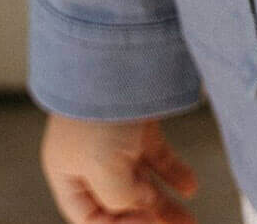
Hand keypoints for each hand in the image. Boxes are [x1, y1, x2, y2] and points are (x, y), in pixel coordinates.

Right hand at [40, 112, 199, 223]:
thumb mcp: (103, 169)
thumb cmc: (99, 109)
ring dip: (164, 205)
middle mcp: (88, 158)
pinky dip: (172, 173)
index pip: (89, 218)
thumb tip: (142, 206)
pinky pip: (157, 157)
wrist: (114, 51)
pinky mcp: (139, 122)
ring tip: (189, 222)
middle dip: (146, 221)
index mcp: (66, 172)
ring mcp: (115, 139)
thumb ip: (120, 198)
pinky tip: (190, 187)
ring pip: (141, 183)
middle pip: (117, 203)